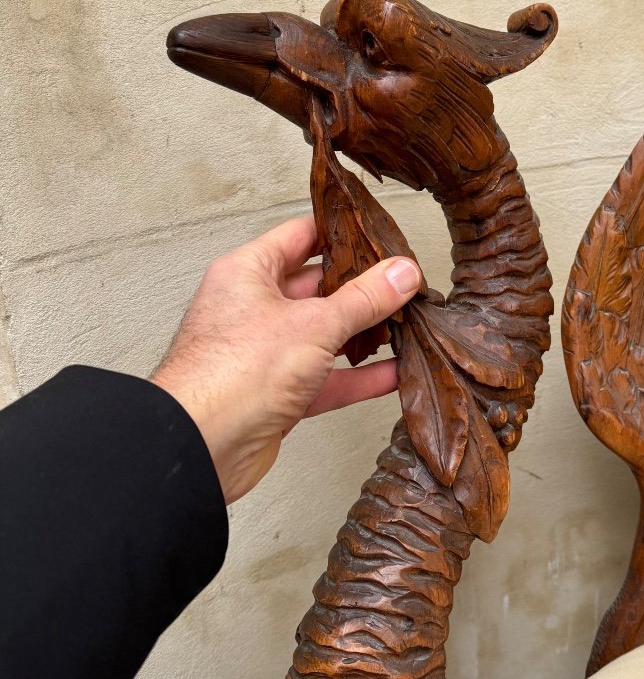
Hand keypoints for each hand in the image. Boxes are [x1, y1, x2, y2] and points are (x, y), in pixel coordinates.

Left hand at [151, 215, 420, 503]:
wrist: (201, 447)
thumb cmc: (230, 374)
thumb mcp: (314, 324)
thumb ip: (364, 298)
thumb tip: (400, 272)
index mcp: (248, 273)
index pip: (300, 236)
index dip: (340, 232)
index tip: (377, 232)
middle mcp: (253, 308)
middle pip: (317, 287)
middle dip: (361, 287)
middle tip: (402, 283)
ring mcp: (265, 353)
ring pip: (324, 335)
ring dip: (364, 333)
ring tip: (406, 324)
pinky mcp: (276, 394)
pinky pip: (325, 379)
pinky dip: (358, 377)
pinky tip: (391, 374)